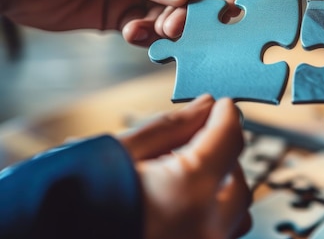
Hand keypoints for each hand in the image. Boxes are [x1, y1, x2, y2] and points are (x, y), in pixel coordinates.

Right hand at [119, 95, 250, 238]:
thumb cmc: (76, 200)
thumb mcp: (122, 153)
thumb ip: (171, 127)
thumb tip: (205, 106)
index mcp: (190, 191)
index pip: (229, 139)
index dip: (226, 116)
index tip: (222, 107)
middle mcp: (206, 227)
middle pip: (239, 179)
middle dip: (224, 155)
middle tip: (200, 138)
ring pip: (235, 213)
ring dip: (221, 188)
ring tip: (188, 173)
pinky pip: (219, 234)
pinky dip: (210, 213)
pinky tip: (182, 200)